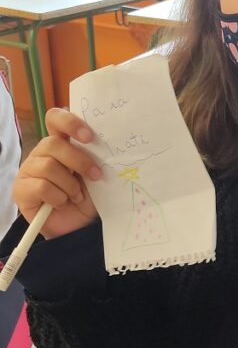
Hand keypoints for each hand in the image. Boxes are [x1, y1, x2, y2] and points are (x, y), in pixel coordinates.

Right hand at [13, 108, 100, 238]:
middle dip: (78, 161)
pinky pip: (41, 186)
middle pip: (52, 144)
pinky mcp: (21, 189)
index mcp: (60, 144)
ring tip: (76, 196)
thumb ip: (94, 157)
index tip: (89, 137)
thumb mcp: (95, 176)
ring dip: (69, 185)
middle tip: (96, 175)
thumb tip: (105, 145)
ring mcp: (29, 170)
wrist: (78, 228)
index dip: (70, 122)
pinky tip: (62, 203)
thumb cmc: (88, 199)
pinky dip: (58, 197)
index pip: (55, 119)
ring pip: (48, 166)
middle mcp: (42, 153)